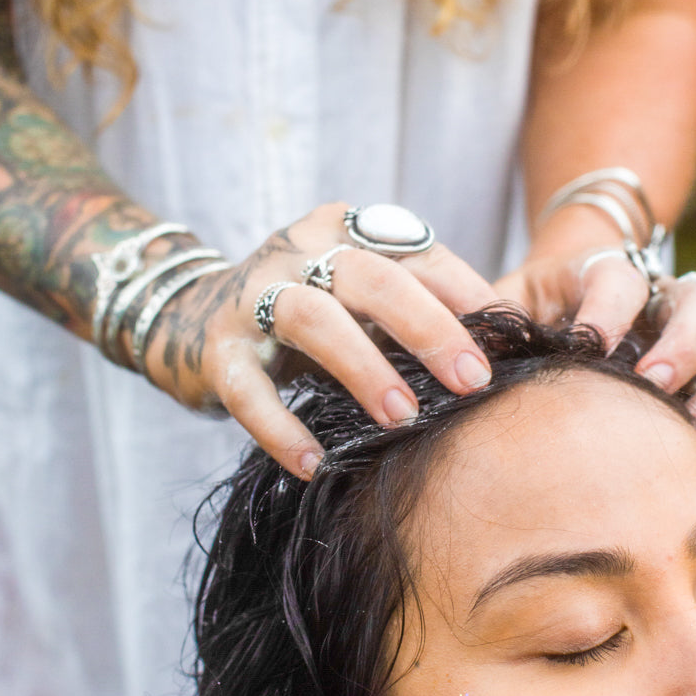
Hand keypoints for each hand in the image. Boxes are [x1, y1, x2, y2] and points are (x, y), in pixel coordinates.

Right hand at [141, 203, 495, 478]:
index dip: (464, 292)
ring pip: (312, 318)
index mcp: (343, 231)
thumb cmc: (303, 319)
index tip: (507, 339)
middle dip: (427, 328)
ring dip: (361, 368)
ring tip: (402, 418)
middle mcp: (297, 252)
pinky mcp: (216, 351)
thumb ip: (412, 313)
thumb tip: (496, 355)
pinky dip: (282, 429)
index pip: (415, 250)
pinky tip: (314, 463)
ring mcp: (251, 298)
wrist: (189, 320)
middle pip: (369, 277)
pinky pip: (248, 391)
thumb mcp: (358, 302)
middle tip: (471, 382)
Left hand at [494, 243, 695, 434]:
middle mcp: (657, 299)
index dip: (610, 308)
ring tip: (695, 425)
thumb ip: (490, 330)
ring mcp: (688, 337)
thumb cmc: (524, 315)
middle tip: (651, 384)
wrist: (558, 310)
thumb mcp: (502, 310)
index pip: (619, 276)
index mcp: (602, 273)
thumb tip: (465, 370)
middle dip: (682, 344)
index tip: (592, 347)